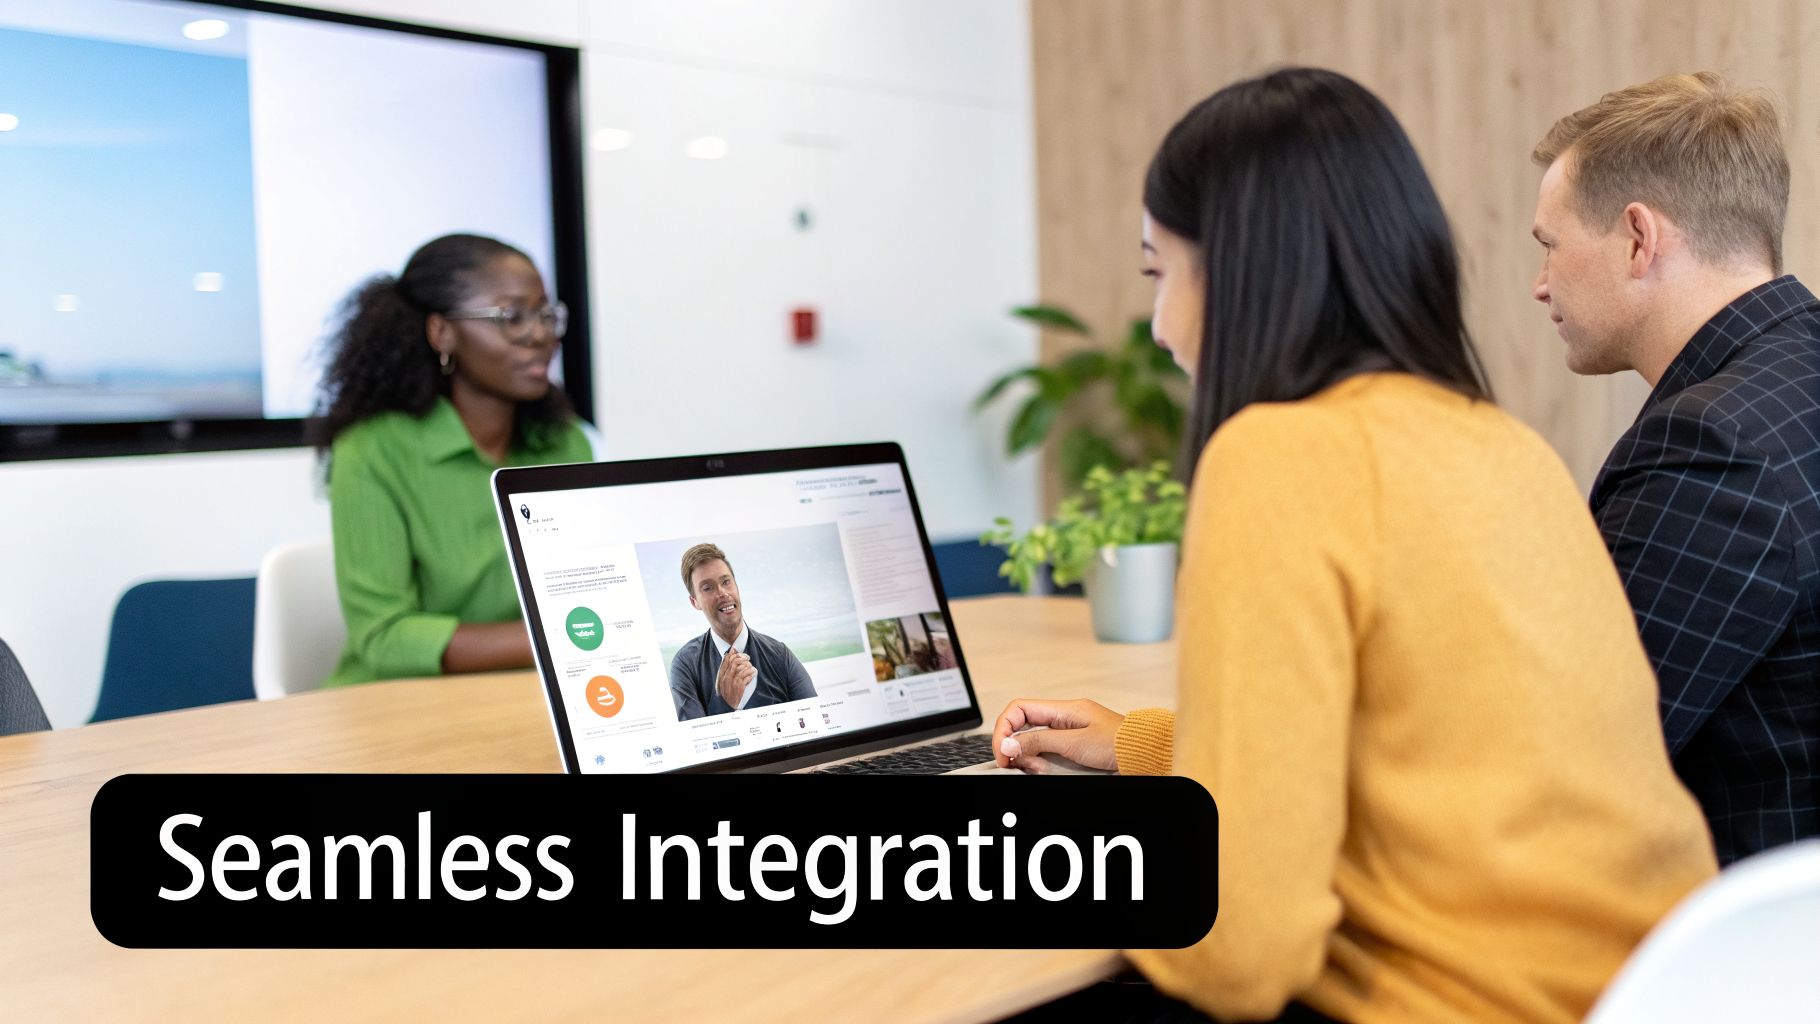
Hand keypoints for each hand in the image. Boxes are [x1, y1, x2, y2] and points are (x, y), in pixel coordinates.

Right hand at [716, 651, 755, 708]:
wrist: (728, 706)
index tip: (742, 655)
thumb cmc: (728, 692)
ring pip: (742, 668)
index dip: (736, 654)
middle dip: (743, 658)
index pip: (727, 659)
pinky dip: (752, 673)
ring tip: (751, 668)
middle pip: (735, 662)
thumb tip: (732, 655)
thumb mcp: (724, 681)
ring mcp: (733, 682)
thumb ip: (727, 670)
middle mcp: (726, 677)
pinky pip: (747, 676)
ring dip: (748, 666)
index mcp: (722, 675)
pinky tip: (753, 673)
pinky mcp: (739, 686)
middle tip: (748, 659)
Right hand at [991, 698, 1123, 773]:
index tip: (1003, 750)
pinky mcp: (1072, 748)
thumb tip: (1010, 742)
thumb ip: (1040, 741)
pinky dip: (1040, 763)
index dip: (1005, 728)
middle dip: (1014, 745)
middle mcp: (1063, 717)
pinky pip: (1047, 752)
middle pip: (1023, 726)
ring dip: (1028, 757)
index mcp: (1063, 708)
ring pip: (1033, 741)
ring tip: (1037, 769)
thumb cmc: (1120, 744)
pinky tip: (1045, 770)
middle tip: (1015, 764)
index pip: (1019, 709)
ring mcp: (1067, 733)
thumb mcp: (1074, 743)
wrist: (1144, 754)